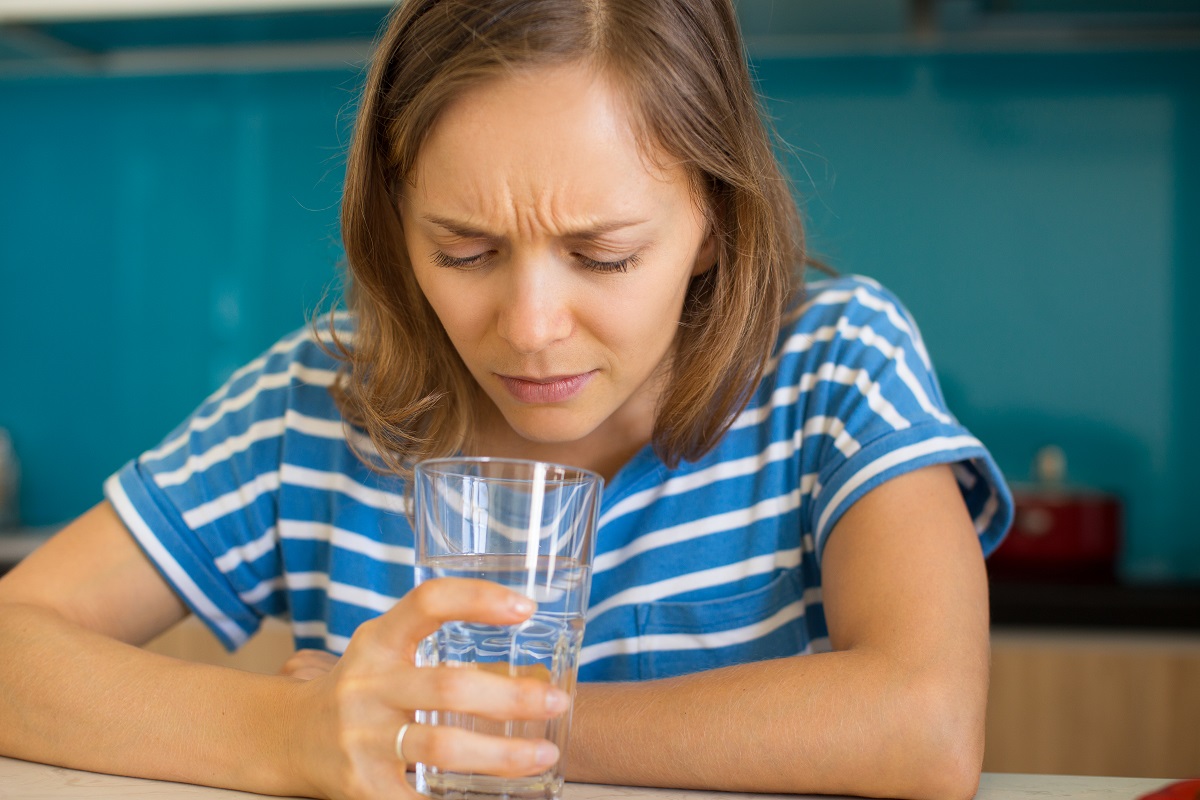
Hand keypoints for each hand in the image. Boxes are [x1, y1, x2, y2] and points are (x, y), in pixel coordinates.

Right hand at [287, 578, 568, 799]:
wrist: (287, 738)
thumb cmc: (360, 688)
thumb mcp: (383, 649)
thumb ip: (434, 642)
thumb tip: (525, 648)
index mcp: (378, 641)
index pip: (428, 602)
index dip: (477, 598)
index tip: (525, 608)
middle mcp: (367, 685)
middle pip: (449, 685)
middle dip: (512, 696)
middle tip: (555, 700)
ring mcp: (361, 738)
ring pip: (443, 746)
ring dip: (502, 754)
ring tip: (542, 754)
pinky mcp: (360, 786)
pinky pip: (418, 799)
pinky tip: (498, 798)